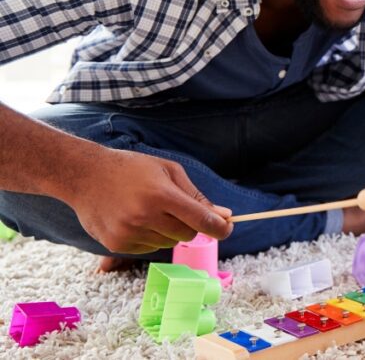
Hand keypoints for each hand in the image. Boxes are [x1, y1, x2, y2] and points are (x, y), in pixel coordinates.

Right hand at [64, 148, 232, 253]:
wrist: (84, 176)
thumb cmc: (132, 169)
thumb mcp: (168, 171)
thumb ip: (196, 196)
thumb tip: (224, 216)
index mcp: (161, 195)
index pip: (201, 221)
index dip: (220, 228)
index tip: (228, 227)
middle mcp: (145, 217)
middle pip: (187, 235)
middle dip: (190, 225)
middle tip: (177, 209)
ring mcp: (129, 233)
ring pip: (168, 242)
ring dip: (168, 230)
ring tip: (148, 209)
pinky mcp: (116, 244)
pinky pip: (148, 248)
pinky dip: (150, 237)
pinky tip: (134, 219)